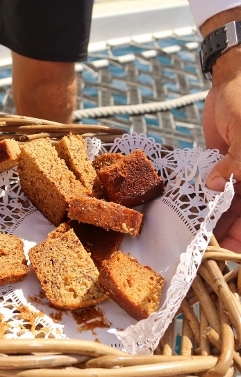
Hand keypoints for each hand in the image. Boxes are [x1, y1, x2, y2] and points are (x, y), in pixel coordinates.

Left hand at [202, 49, 240, 251]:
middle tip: (205, 245)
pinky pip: (216, 190)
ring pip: (232, 206)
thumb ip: (238, 163)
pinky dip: (206, 201)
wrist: (233, 79)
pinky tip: (190, 213)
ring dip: (215, 220)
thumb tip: (217, 187)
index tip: (230, 248)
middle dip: (229, 231)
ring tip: (194, 235)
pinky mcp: (224, 167)